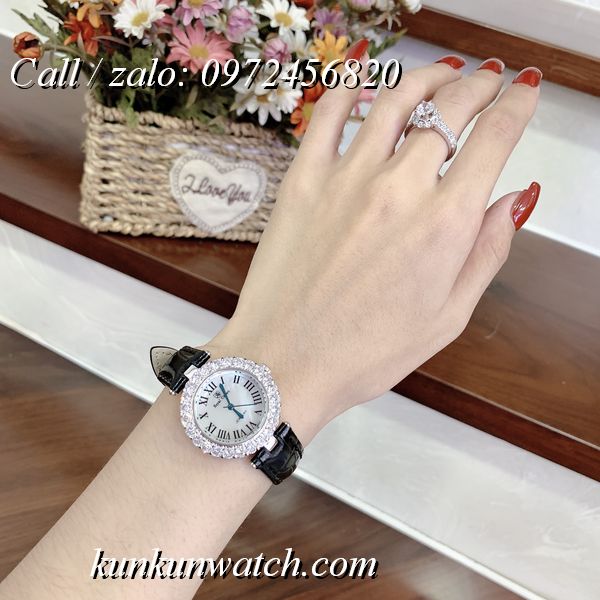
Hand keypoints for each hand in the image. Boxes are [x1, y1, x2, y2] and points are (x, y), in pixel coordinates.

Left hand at [208, 55, 540, 442]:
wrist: (285, 362)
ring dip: (428, 77)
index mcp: (444, 225)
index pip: (494, 139)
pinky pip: (327, 116)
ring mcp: (345, 180)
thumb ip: (487, 252)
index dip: (518, 108)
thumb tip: (514, 201)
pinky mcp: (302, 181)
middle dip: (480, 87)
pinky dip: (350, 89)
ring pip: (396, 100)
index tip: (524, 97)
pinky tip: (365, 83)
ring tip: (444, 73)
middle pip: (451, 110)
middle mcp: (398, 190)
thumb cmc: (365, 352)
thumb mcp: (448, 316)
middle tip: (490, 83)